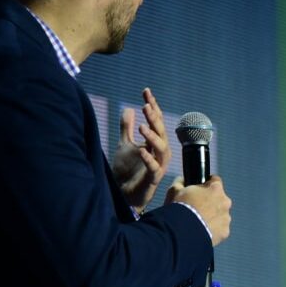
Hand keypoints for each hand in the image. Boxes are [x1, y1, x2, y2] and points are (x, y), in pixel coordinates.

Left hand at [112, 88, 171, 211]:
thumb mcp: (124, 145)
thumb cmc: (127, 171)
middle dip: (154, 119)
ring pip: (161, 148)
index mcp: (154, 143)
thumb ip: (126, 128)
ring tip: (141, 125)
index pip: (156, 121)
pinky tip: (140, 150)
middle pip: (160, 132)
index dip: (152, 106)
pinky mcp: (153, 178)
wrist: (123, 195)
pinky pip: (154, 167)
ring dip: (152, 136)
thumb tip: (128, 108)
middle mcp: (159, 153)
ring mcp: (158, 165)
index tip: (145, 91)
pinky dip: (148, 158)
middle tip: (145, 106)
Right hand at [168, 175, 231, 245]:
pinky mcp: (225, 232)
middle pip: (219, 199)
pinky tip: (202, 231)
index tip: (201, 188)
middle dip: (210, 202)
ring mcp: (226, 218)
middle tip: (197, 208)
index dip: (207, 184)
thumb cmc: (179, 208)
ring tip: (198, 222)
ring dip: (213, 217)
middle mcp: (225, 202)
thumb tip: (182, 180)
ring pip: (221, 215)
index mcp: (215, 189)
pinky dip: (213, 230)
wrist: (182, 232)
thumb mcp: (175, 190)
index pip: (215, 180)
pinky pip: (220, 229)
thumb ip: (181, 182)